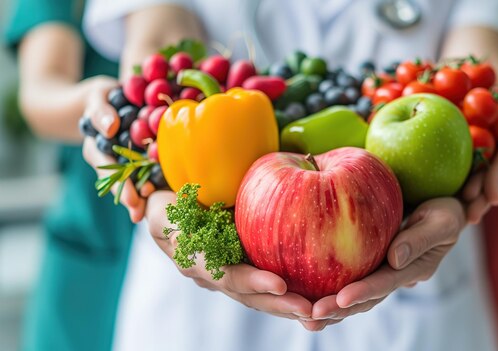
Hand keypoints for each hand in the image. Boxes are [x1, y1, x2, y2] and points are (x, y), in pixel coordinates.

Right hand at [81, 77, 153, 222]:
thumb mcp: (97, 98)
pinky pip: (147, 173)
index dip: (119, 184)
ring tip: (149, 215)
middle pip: (120, 183)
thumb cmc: (102, 97)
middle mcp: (111, 161)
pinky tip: (168, 196)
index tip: (130, 198)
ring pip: (133, 182)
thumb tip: (110, 129)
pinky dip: (156, 183)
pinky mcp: (140, 160)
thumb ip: (100, 112)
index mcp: (98, 148)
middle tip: (139, 215)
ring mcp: (125, 163)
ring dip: (141, 198)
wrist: (110, 98)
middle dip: (130, 199)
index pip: (108, 169)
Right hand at [144, 191, 313, 319]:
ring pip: (256, 298)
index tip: (280, 284)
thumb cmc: (166, 201)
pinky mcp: (237, 270)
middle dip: (277, 304)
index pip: (225, 274)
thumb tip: (188, 213)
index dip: (252, 282)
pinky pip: (261, 288)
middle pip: (246, 295)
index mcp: (192, 258)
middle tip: (308, 309)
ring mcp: (222, 277)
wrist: (164, 208)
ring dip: (284, 307)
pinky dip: (284, 296)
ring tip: (315, 313)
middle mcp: (208, 274)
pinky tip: (310, 299)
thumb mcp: (164, 208)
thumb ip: (175, 215)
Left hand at [301, 198, 464, 330]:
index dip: (364, 292)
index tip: (342, 299)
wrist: (438, 204)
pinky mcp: (367, 259)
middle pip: (364, 297)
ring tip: (303, 316)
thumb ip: (420, 238)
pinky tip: (302, 288)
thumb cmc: (444, 210)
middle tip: (312, 316)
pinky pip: (345, 273)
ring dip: (330, 306)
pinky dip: (324, 283)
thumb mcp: (442, 220)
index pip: (385, 283)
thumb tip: (394, 258)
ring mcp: (379, 269)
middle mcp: (393, 275)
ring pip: (352, 292)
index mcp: (413, 269)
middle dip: (339, 309)